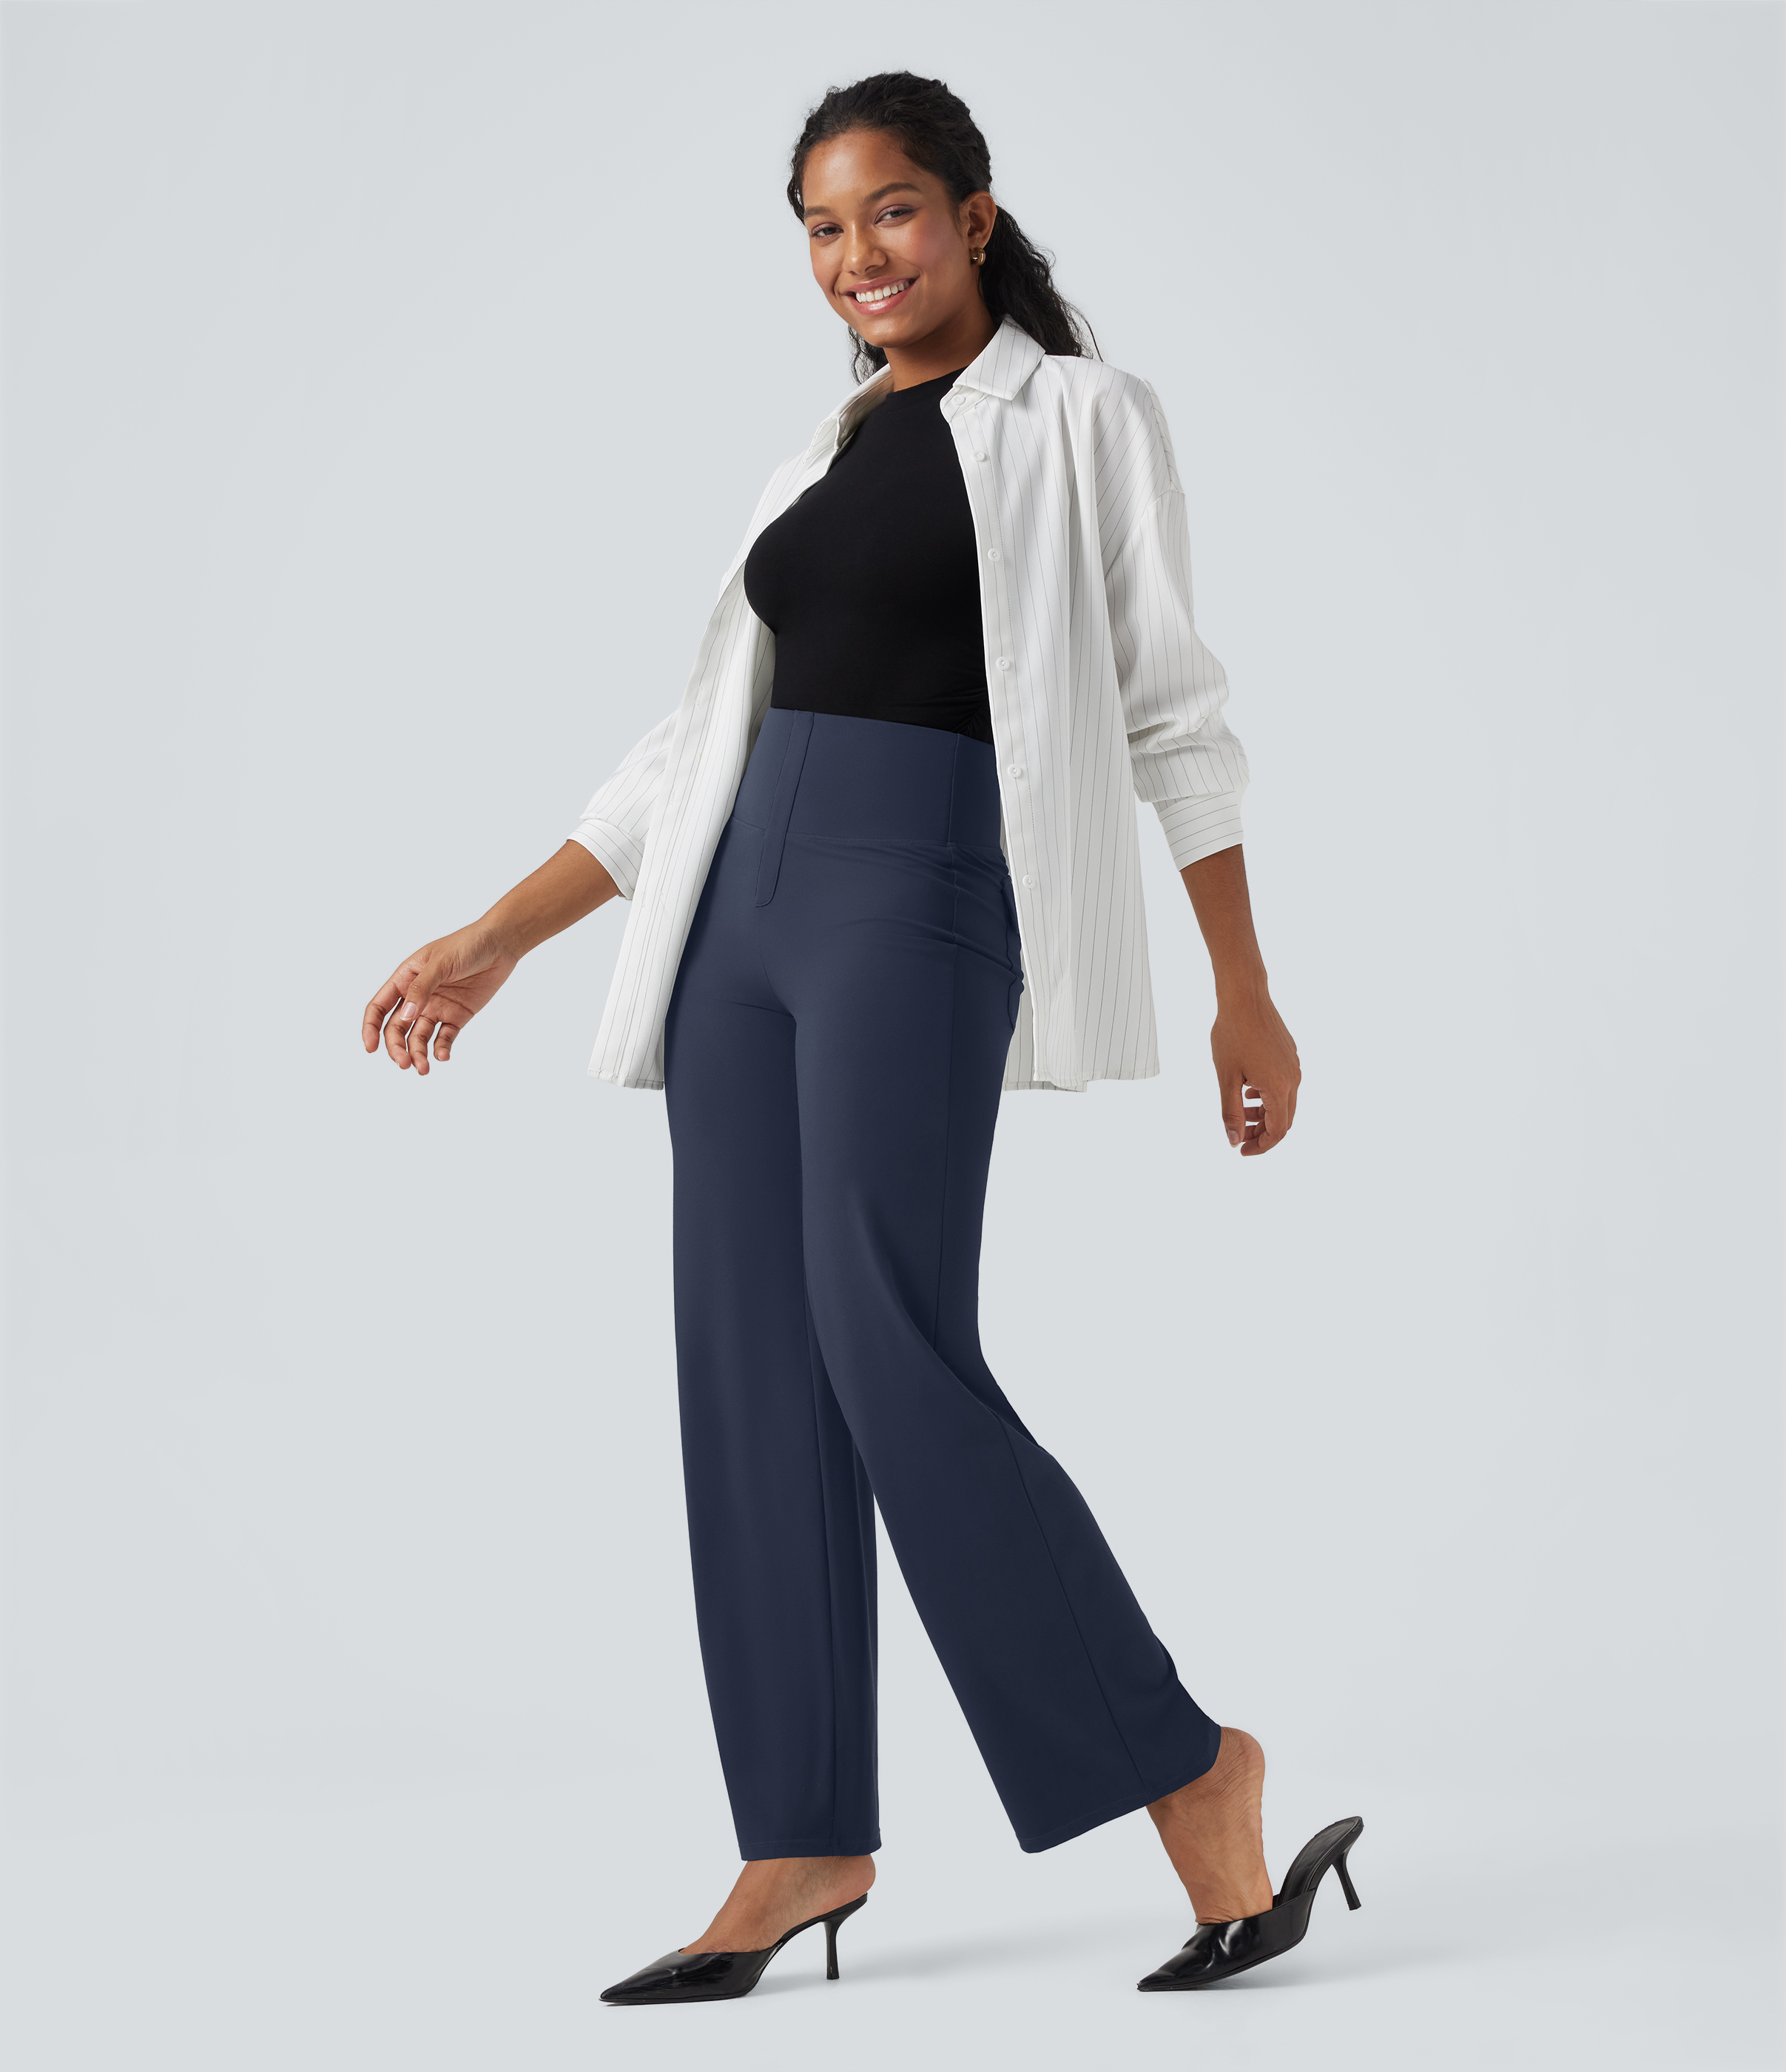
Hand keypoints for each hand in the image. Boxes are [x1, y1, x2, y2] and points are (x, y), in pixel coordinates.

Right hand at [362, 922, 517, 1075]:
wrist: (500, 945)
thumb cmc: (466, 945)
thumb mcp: (440, 963)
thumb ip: (421, 989)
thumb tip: (405, 1016)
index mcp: (405, 979)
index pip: (379, 1007)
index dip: (370, 1028)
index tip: (370, 1049)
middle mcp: (417, 997)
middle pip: (397, 1029)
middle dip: (397, 1048)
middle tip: (405, 1064)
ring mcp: (437, 1007)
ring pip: (419, 1037)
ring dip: (418, 1054)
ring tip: (424, 1069)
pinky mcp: (457, 1016)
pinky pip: (445, 1037)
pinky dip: (441, 1049)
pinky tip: (443, 1056)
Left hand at [1211, 988, 1299, 1155]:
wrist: (1245, 997)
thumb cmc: (1233, 1034)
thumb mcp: (1227, 1078)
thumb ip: (1231, 1112)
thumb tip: (1234, 1141)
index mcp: (1279, 1087)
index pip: (1278, 1131)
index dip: (1261, 1146)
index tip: (1241, 1151)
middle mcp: (1293, 1079)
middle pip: (1284, 1120)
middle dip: (1261, 1132)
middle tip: (1239, 1136)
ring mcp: (1294, 1066)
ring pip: (1284, 1102)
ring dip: (1264, 1114)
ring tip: (1242, 1112)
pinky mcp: (1290, 1055)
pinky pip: (1284, 1085)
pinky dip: (1268, 1096)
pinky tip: (1249, 1090)